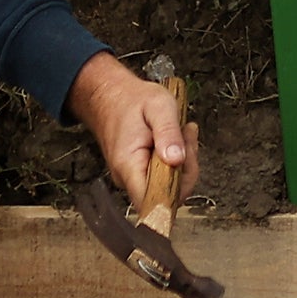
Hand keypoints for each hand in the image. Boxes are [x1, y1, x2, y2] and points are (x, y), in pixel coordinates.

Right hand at [66, 55, 192, 211]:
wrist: (109, 96)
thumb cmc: (131, 100)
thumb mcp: (158, 106)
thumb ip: (168, 132)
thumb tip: (177, 160)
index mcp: (129, 166)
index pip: (153, 201)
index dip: (175, 191)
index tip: (185, 162)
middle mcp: (128, 178)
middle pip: (167, 194)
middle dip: (186, 167)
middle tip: (186, 137)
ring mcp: (133, 177)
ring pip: (169, 185)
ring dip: (184, 161)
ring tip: (180, 132)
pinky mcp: (140, 173)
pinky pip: (165, 176)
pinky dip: (176, 158)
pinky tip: (175, 138)